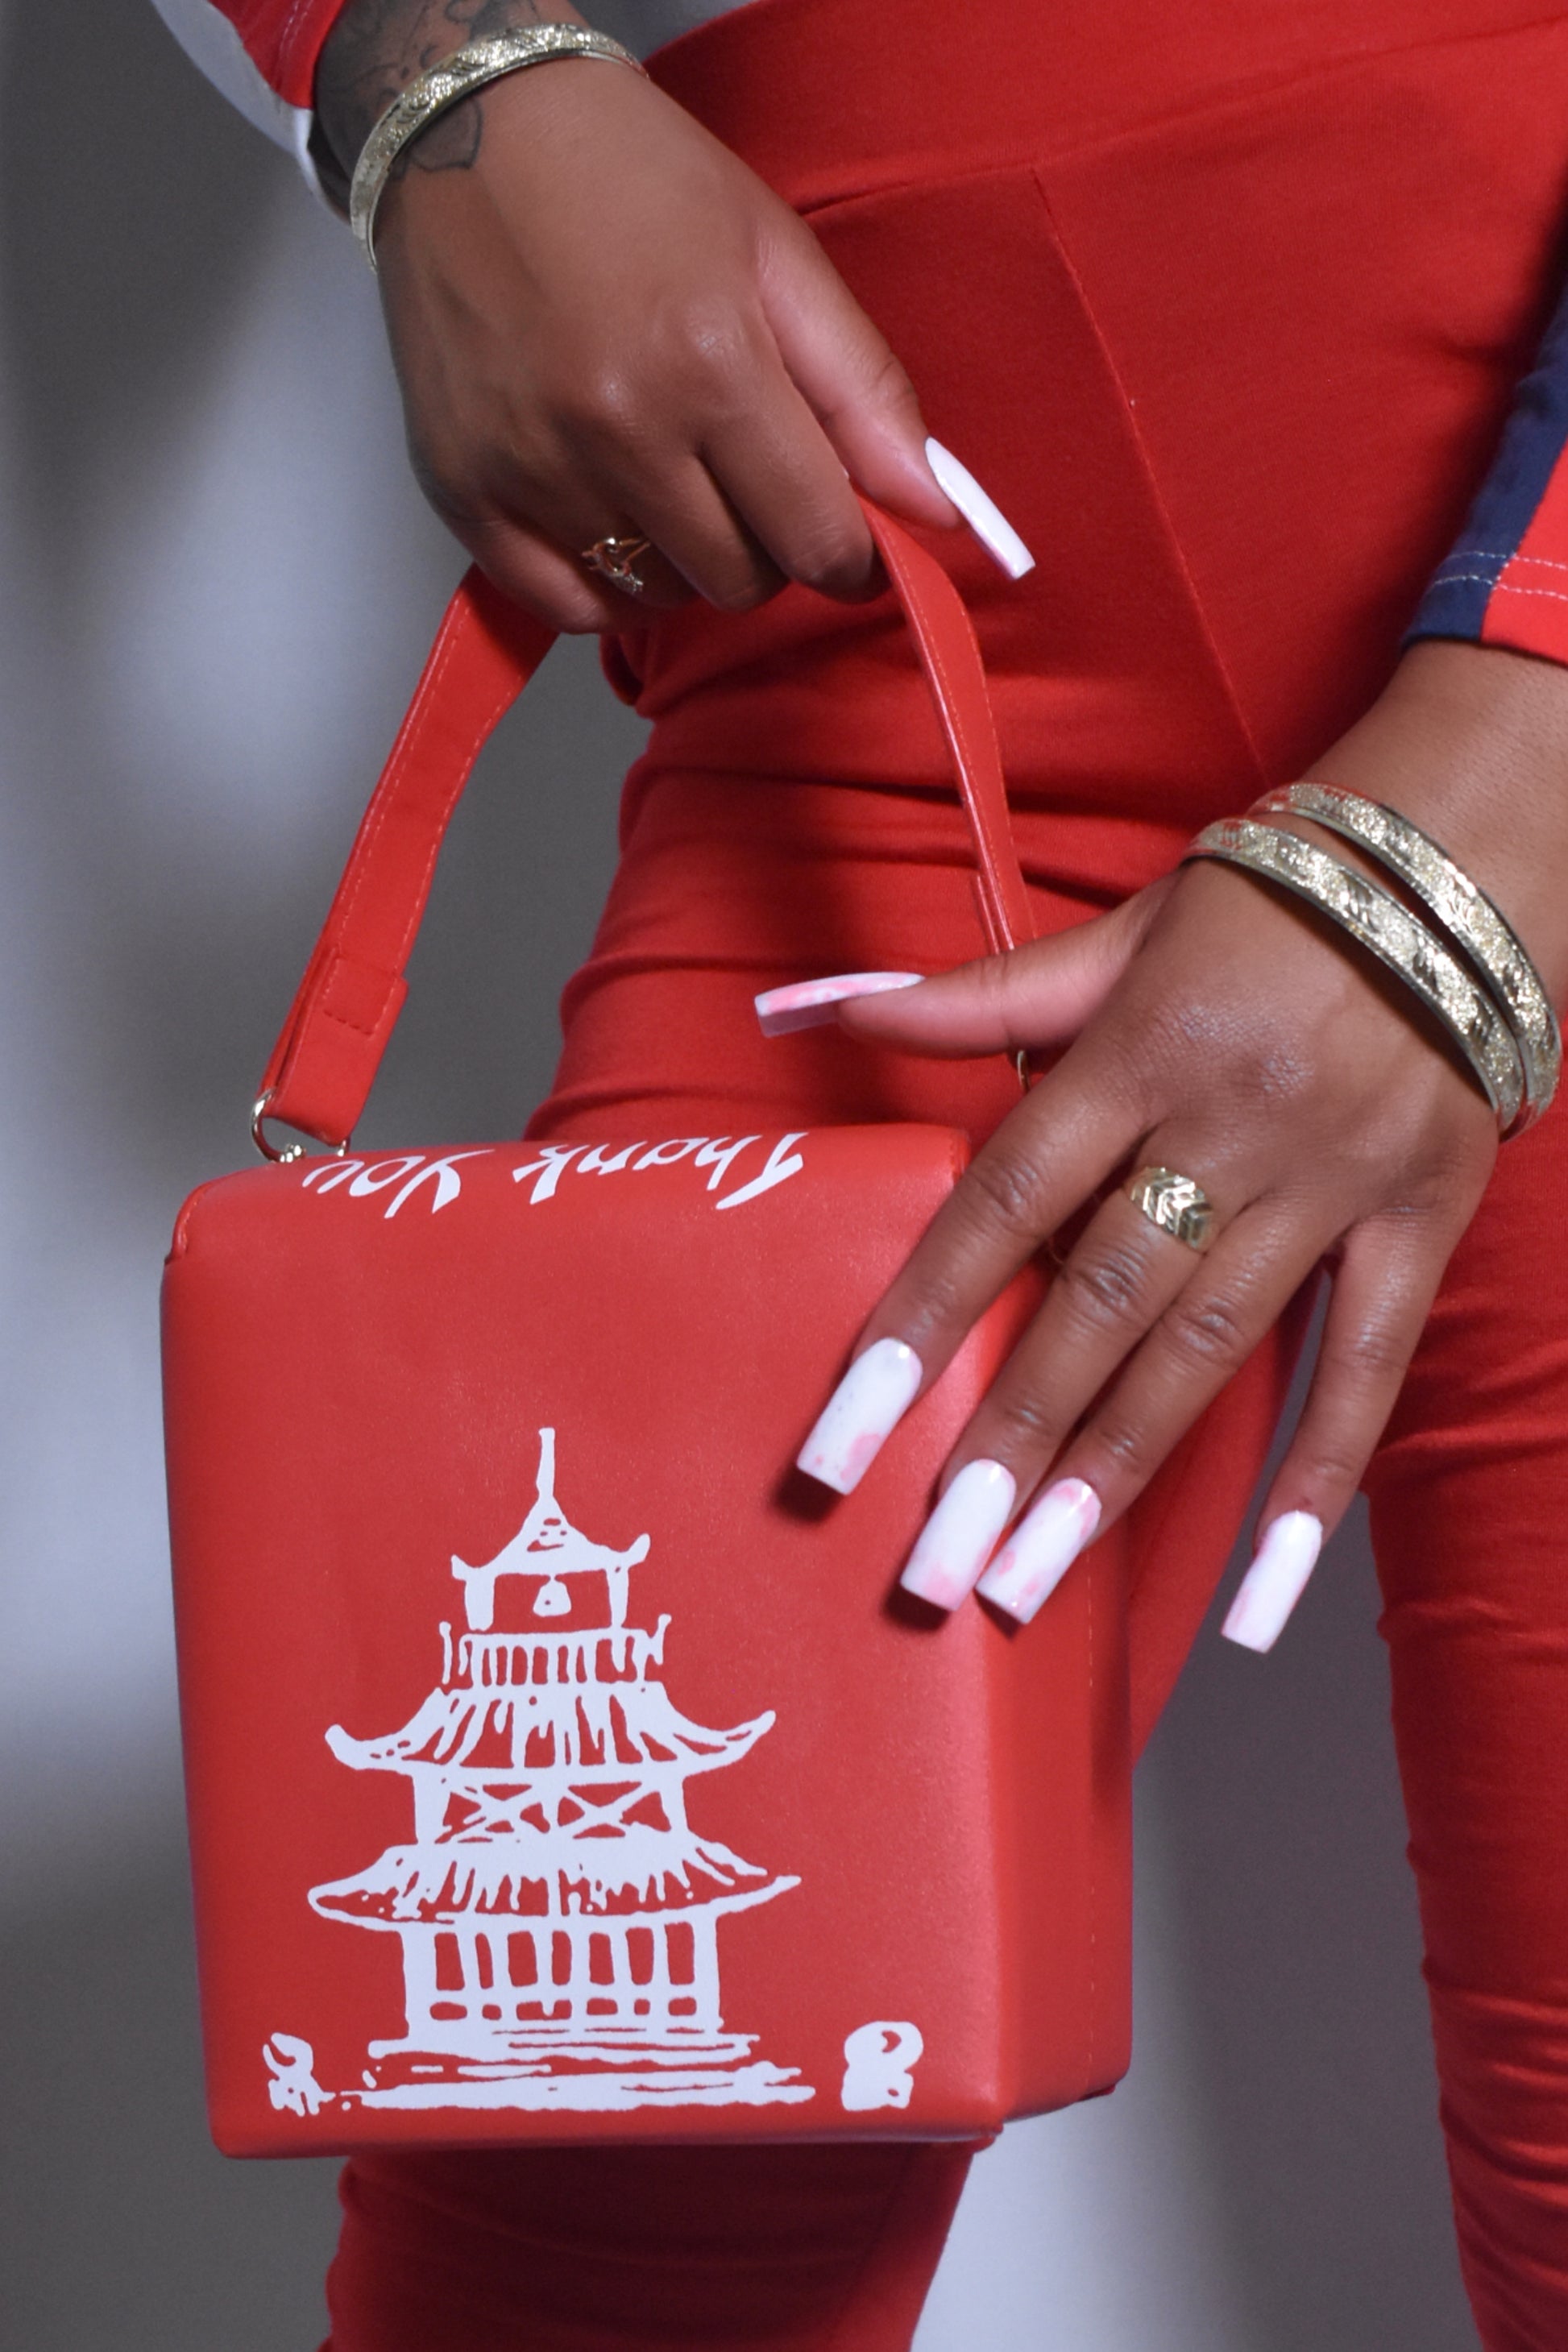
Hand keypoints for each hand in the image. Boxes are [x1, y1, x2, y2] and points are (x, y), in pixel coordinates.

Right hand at [316, 0, 957, 628]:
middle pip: (740, 581)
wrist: (470, 128)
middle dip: (767, 547)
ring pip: (658, 598)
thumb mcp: (776, 254)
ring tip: (671, 479)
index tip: (848, 537)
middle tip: (745, 477)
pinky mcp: (468, 493)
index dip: (851, 554)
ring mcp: (536, 470)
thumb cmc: (632, 178)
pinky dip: (604, 587)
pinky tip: (613, 520)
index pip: (817, 539)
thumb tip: (933, 509)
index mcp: (711, 362)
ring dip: (685, 562)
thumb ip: (863, 389)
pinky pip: (566, 606)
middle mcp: (619, 430)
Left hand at [793, 641, 1567, 1645]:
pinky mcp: (1418, 1223)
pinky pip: (1367, 1369)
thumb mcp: (1112, 936)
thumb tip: (792, 1003)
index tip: (843, 1444)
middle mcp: (1229, 1124)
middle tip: (932, 1567)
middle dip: (1009, 1441)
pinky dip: (1318, 1483)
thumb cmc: (1261, 901)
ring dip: (1118, 1473)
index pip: (1001, 1205)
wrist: (1465, 860)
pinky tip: (1263, 1597)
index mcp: (1138, 1050)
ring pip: (1213, 1351)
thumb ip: (960, 1000)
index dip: (917, 1326)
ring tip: (1033, 1580)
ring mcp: (1331, 1182)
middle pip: (1100, 1305)